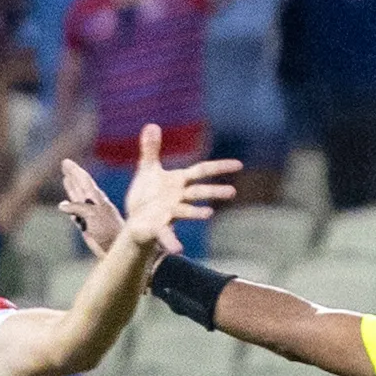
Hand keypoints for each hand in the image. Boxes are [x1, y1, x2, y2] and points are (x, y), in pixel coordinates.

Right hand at [58, 160, 127, 258]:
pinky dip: (71, 207)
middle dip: (73, 175)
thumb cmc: (109, 232)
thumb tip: (62, 205)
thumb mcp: (94, 216)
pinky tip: (66, 205)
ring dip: (72, 188)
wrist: (118, 249)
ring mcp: (91, 216)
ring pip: (78, 198)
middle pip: (81, 186)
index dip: (75, 171)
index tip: (66, 161)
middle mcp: (94, 205)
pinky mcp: (88, 227)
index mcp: (97, 199)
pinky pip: (77, 213)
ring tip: (66, 179)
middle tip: (65, 164)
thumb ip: (78, 209)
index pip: (84, 181)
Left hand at [110, 126, 237, 256]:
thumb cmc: (146, 196)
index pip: (202, 171)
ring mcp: (170, 213)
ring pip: (186, 211)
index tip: (239, 165)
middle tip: (233, 193)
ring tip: (209, 214)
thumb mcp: (147, 169)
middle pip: (198, 192)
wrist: (135, 221)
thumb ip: (151, 149)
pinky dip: (171, 241)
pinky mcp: (158, 227)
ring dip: (197, 212)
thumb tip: (151, 124)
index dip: (219, 167)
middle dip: (214, 192)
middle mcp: (178, 198)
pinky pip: (165, 234)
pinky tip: (177, 250)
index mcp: (178, 182)